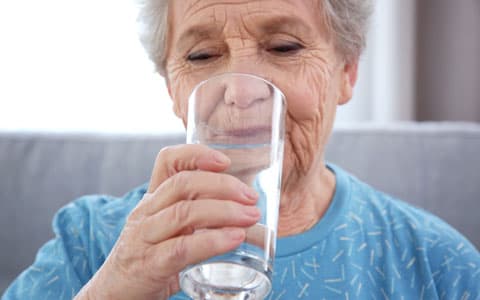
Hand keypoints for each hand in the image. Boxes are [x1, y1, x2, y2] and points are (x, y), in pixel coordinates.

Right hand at [75, 144, 259, 299]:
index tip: (225, 161)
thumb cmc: (150, 259)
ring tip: (250, 216)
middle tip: (251, 197)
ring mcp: (145, 238)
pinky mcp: (149, 265)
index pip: (167, 161)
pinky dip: (212, 241)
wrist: (114, 295)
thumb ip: (198, 217)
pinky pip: (182, 248)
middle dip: (222, 185)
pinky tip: (234, 239)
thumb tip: (245, 212)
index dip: (196, 154)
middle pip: (183, 183)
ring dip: (224, 211)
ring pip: (184, 212)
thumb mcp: (169, 230)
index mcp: (152, 200)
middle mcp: (146, 213)